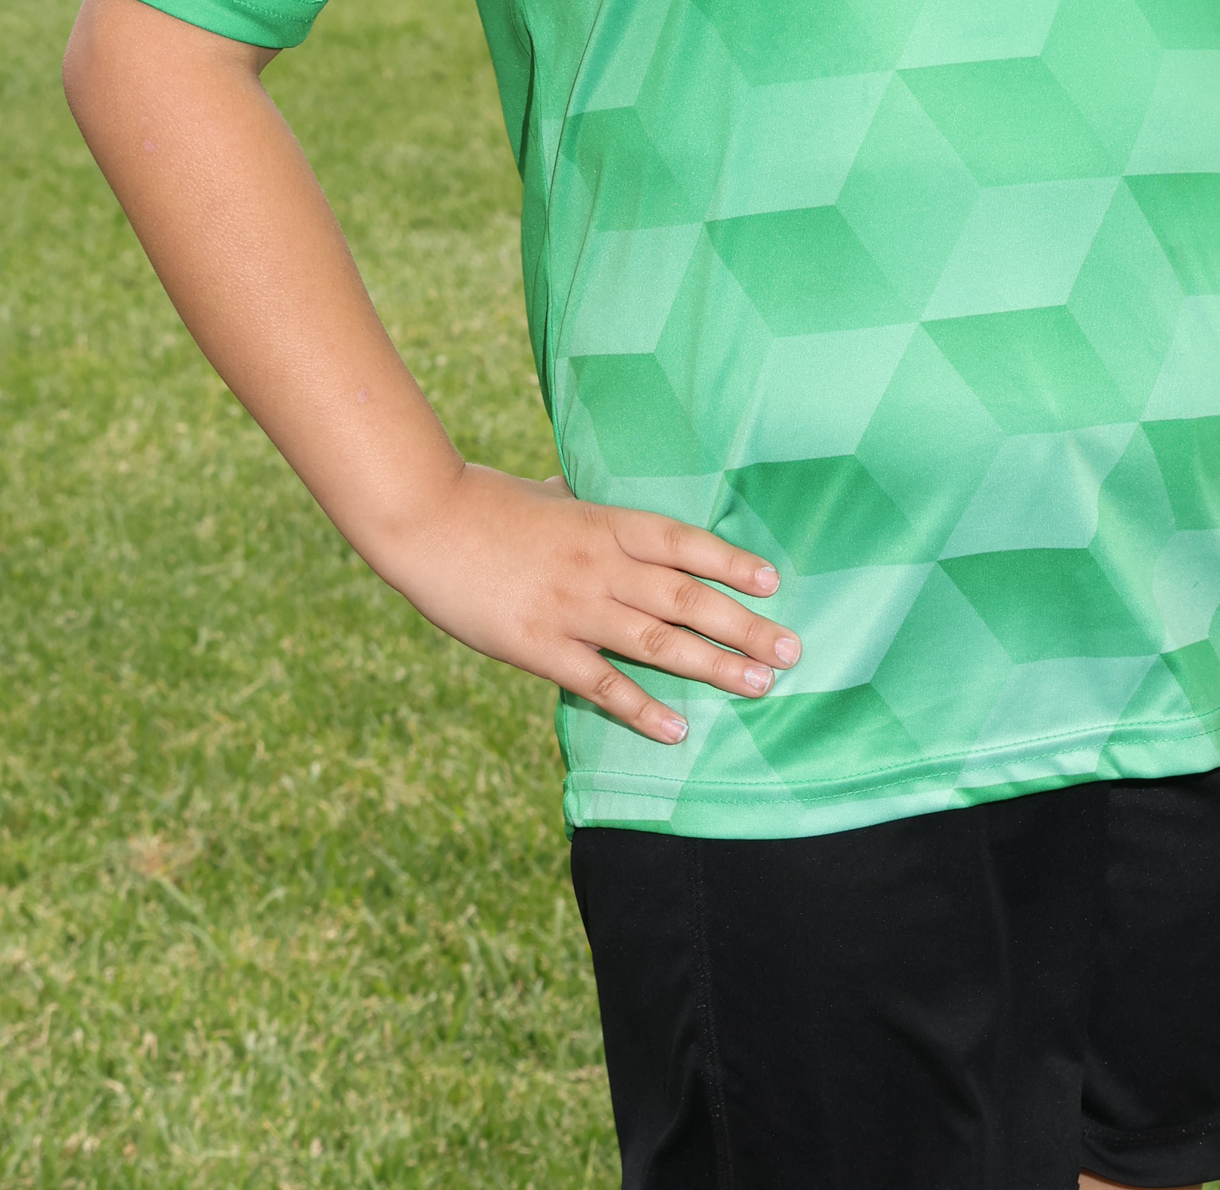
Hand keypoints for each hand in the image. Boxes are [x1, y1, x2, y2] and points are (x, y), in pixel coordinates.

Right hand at [378, 465, 800, 743]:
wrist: (427, 522)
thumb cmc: (489, 502)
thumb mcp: (551, 492)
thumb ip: (584, 500)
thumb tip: (593, 490)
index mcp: (606, 522)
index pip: (685, 542)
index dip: (732, 561)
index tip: (774, 584)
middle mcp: (601, 565)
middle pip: (687, 598)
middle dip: (744, 627)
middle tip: (792, 651)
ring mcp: (572, 607)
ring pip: (657, 642)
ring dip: (713, 667)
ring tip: (759, 685)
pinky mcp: (539, 647)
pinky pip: (600, 683)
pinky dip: (641, 709)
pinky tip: (676, 729)